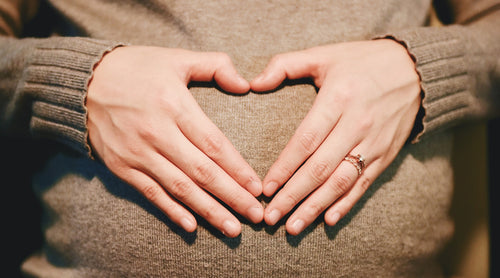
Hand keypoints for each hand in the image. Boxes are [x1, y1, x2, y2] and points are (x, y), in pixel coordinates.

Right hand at [87, 46, 262, 237]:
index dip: (238, 169)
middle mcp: (157, 133)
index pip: (214, 144)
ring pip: (180, 188)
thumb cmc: (137, 68)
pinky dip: (172, 211)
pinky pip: (151, 193)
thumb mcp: (177, 58)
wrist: (83, 81)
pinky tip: (192, 226)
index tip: (258, 188)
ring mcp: (137, 153)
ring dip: (209, 211)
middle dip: (232, 197)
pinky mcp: (122, 166)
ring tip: (233, 229)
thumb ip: (215, 65)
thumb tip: (245, 84)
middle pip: (202, 172)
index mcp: (174, 105)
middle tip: (256, 216)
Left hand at [251, 40, 420, 234]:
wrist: (415, 69)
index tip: (265, 188)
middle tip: (271, 217)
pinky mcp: (386, 154)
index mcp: (338, 99)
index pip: (306, 140)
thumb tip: (252, 83)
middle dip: (293, 196)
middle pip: (320, 168)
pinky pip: (364, 184)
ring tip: (293, 227)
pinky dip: (346, 204)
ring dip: (315, 207)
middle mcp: (357, 124)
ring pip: (341, 182)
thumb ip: (285, 65)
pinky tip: (328, 220)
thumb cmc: (361, 62)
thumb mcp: (324, 54)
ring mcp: (374, 142)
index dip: (284, 167)